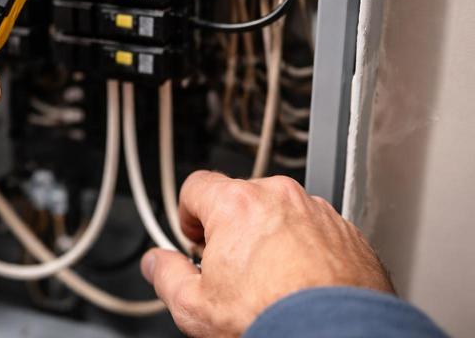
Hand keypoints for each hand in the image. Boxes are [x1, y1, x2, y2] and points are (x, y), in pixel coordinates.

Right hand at [140, 171, 392, 336]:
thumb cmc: (273, 319)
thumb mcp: (195, 306)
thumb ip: (166, 275)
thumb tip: (157, 264)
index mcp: (236, 204)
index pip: (196, 185)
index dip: (189, 214)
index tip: (195, 238)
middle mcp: (279, 197)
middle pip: (240, 198)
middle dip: (231, 227)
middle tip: (232, 269)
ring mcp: (317, 212)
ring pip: (281, 212)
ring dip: (271, 236)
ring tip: (270, 281)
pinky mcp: (347, 232)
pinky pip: (315, 230)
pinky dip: (306, 249)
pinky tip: (300, 284)